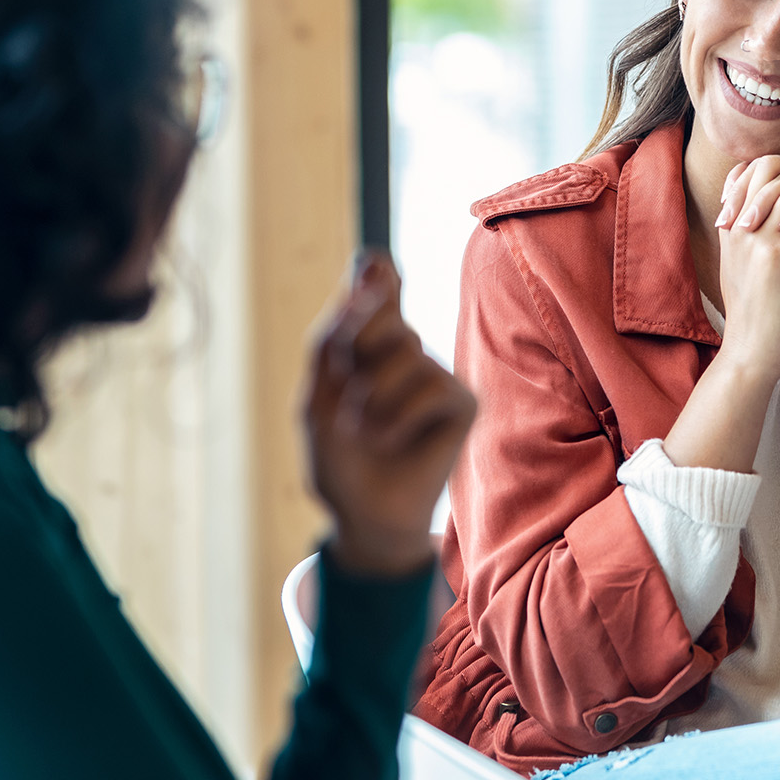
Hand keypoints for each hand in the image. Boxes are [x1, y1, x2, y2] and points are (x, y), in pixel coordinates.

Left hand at [300, 252, 475, 576]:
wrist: (361, 516)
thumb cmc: (338, 458)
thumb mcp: (317, 395)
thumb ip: (332, 335)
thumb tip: (366, 268)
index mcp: (367, 344)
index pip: (376, 284)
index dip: (375, 272)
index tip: (371, 264)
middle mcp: (406, 351)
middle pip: (382, 310)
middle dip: (355, 346)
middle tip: (347, 390)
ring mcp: (436, 374)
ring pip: (406, 348)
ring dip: (371, 395)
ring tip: (364, 430)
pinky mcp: (462, 402)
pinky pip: (432, 385)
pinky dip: (399, 416)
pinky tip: (390, 440)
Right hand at [710, 155, 779, 377]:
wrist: (751, 351)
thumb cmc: (756, 313)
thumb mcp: (745, 268)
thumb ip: (753, 238)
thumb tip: (779, 215)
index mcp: (730, 227)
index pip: (751, 171)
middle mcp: (737, 226)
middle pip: (772, 171)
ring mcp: (754, 239)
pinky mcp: (776, 257)